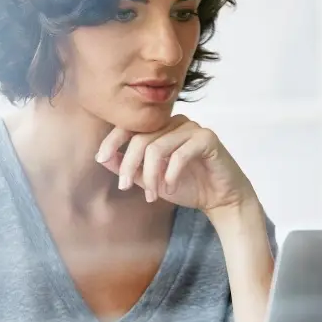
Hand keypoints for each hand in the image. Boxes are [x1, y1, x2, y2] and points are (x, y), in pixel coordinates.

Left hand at [95, 115, 253, 215]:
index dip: (112, 140)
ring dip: (150, 176)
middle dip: (129, 165)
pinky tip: (169, 189)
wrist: (220, 198)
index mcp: (161, 127)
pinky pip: (180, 154)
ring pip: (157, 147)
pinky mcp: (207, 139)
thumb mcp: (149, 178)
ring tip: (152, 195)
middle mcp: (175, 122)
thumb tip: (102, 157)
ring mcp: (192, 128)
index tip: (100, 158)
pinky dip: (170, 175)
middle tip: (124, 187)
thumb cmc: (187, 185)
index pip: (130, 126)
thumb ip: (128, 167)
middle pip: (141, 139)